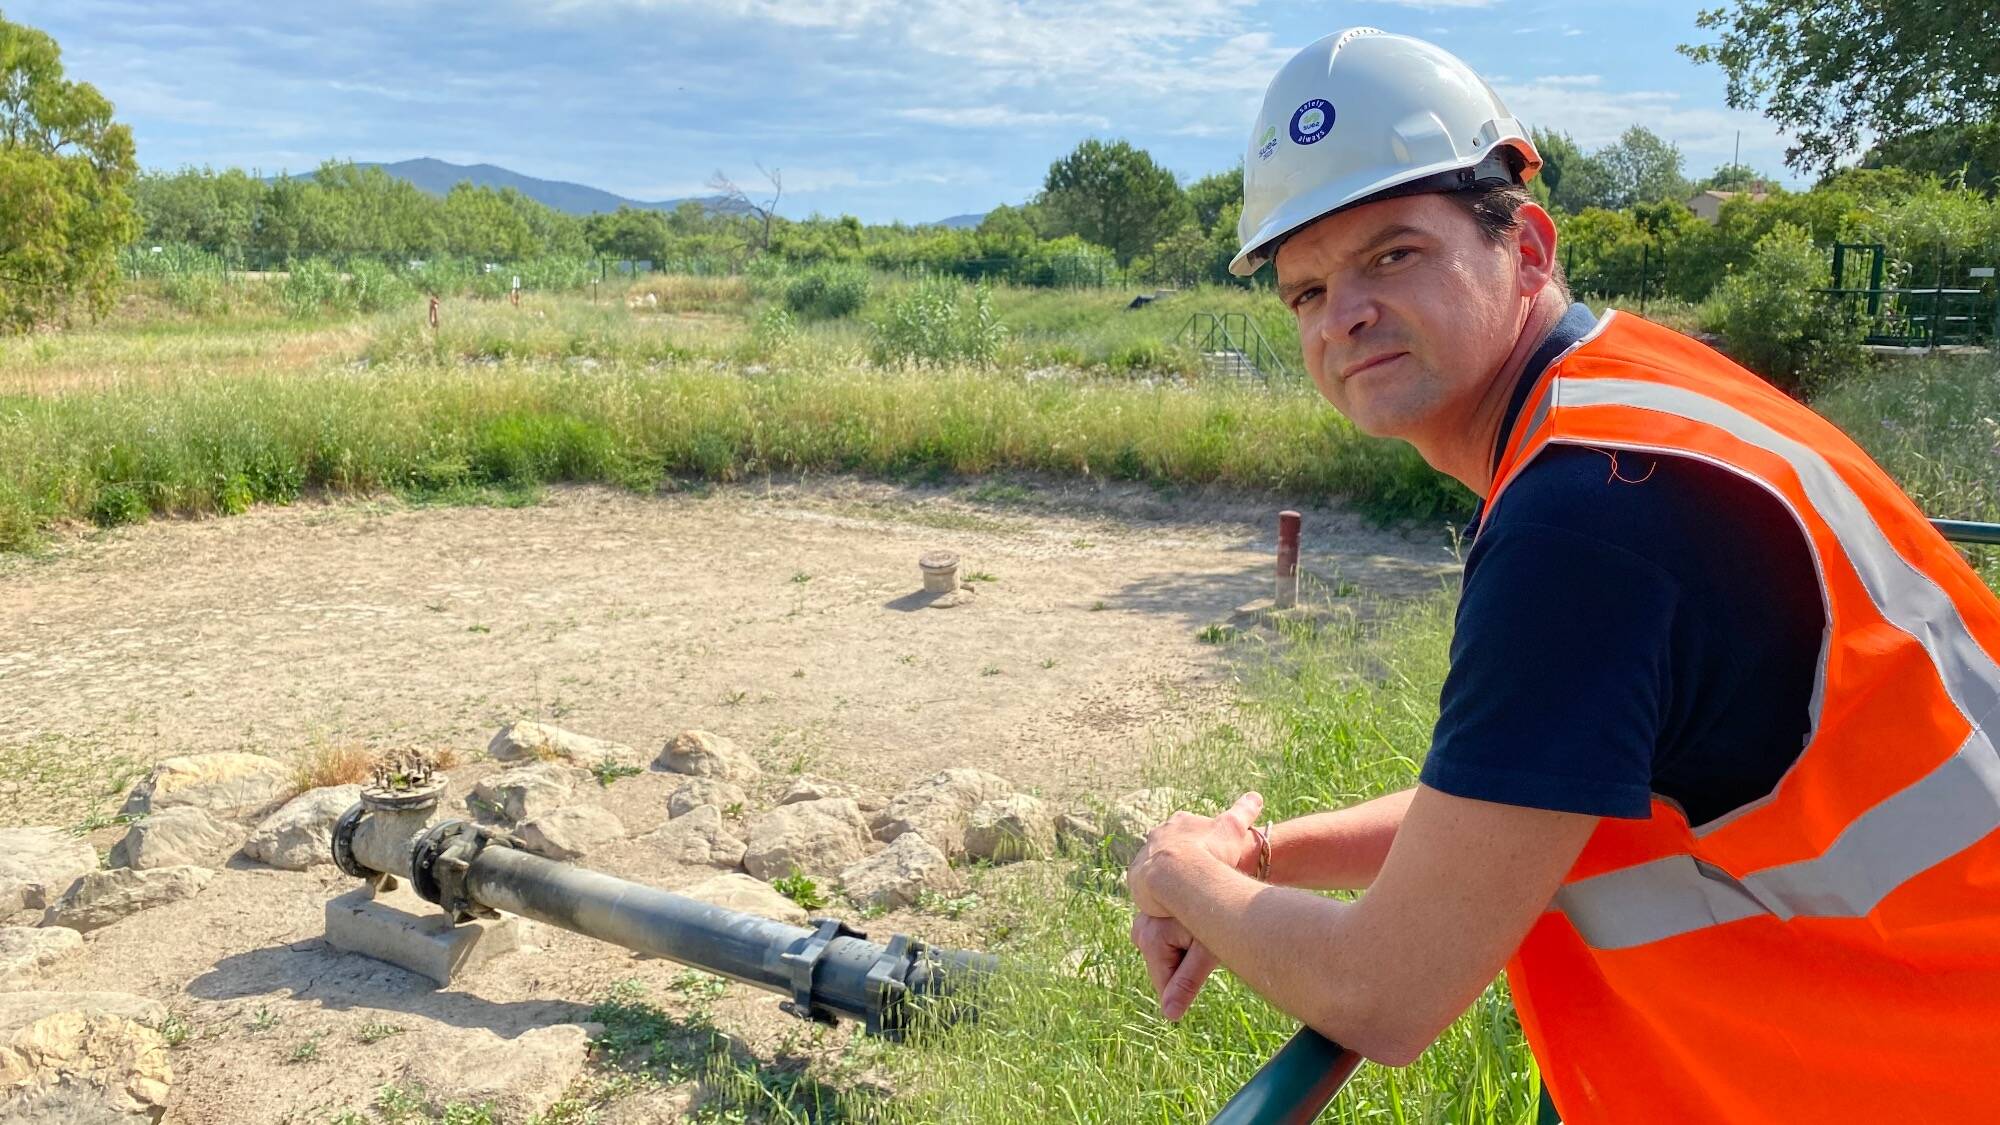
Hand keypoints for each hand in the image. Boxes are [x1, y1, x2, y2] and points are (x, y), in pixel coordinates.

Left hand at [1126, 791, 1263, 916]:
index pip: (1189, 827)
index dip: (1200, 840)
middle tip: (1196, 874)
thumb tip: (1256, 796)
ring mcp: (1145, 854)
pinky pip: (1145, 883)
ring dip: (1167, 874)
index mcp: (1180, 822)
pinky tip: (1166, 900)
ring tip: (1182, 891)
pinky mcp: (1136, 876)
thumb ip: (1243, 811)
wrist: (1179, 873)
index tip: (1209, 852)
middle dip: (1181, 856)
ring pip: (1157, 864)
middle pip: (1170, 844)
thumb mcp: (1232, 829)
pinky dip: (1154, 890)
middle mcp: (1159, 834)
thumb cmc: (1210, 851)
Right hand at [1130, 913, 1218, 1020]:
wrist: (1213, 883)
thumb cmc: (1216, 917)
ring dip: (1183, 951)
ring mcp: (1142, 922)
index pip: (1165, 984)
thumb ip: (1186, 983)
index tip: (1205, 961)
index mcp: (1150, 940)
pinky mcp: (1148, 918)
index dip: (1187, 984)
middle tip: (1204, 944)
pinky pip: (1164, 943)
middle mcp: (1140, 930)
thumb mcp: (1206, 953)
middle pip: (1164, 969)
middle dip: (1185, 964)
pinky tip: (1191, 928)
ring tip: (1199, 934)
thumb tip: (1170, 1016)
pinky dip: (1179, 940)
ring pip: (1165, 956)